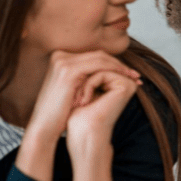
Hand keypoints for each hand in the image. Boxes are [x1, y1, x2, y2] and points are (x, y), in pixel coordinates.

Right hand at [17, 50, 139, 180]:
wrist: (45, 126)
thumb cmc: (59, 112)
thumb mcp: (73, 90)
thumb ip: (85, 78)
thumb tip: (106, 75)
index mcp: (60, 58)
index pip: (93, 56)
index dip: (113, 63)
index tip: (129, 73)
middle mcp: (60, 56)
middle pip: (98, 55)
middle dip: (119, 64)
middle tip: (136, 74)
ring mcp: (63, 62)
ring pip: (100, 58)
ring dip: (120, 66)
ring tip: (134, 76)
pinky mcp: (69, 71)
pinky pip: (98, 66)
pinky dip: (114, 70)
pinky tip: (124, 77)